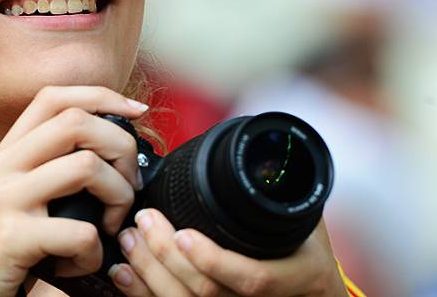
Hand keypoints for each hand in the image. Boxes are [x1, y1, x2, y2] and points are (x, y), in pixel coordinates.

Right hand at [0, 85, 148, 296]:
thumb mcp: (7, 199)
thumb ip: (42, 172)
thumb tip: (106, 157)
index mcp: (3, 154)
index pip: (53, 98)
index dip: (101, 96)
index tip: (134, 113)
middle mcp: (0, 167)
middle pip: (76, 121)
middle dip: (121, 147)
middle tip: (129, 186)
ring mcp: (3, 199)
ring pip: (87, 167)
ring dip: (118, 197)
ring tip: (110, 226)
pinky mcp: (10, 238)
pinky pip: (80, 232)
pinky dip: (94, 253)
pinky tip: (80, 264)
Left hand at [109, 210, 348, 296]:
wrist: (312, 292)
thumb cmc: (306, 248)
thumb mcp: (306, 218)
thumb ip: (283, 192)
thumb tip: (256, 154)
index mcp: (297, 275)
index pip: (252, 278)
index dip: (213, 260)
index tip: (183, 234)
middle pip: (207, 293)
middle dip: (165, 258)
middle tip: (143, 221)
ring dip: (149, 273)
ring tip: (129, 240)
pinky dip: (142, 293)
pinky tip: (124, 273)